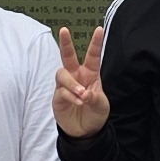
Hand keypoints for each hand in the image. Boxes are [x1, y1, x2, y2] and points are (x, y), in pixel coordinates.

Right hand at [51, 23, 109, 138]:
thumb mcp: (101, 105)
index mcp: (90, 74)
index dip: (96, 43)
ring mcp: (65, 86)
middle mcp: (76, 76)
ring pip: (62, 74)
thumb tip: (84, 93)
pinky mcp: (58, 97)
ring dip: (72, 83)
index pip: (93, 56)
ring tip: (81, 94)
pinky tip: (78, 102)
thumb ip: (94, 98)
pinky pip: (61, 92)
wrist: (86, 131)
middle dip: (65, 43)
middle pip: (68, 56)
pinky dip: (70, 96)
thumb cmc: (95, 113)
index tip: (99, 29)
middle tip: (64, 30)